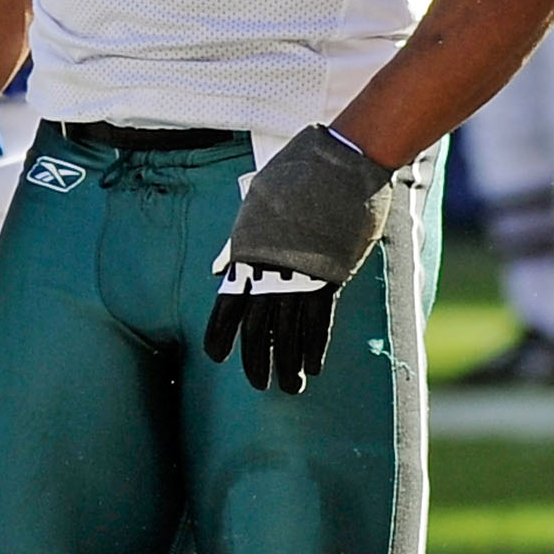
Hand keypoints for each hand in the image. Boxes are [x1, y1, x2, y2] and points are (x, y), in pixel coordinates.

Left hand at [202, 124, 393, 393]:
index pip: (225, 307)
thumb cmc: (296, 178)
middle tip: (257, 383)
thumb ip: (245, 239)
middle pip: (256, 329)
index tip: (215, 357)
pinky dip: (315, 347)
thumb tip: (230, 263)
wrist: (338, 165)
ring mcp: (300, 277)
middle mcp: (269, 272)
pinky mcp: (331, 277)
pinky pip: (319, 322)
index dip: (219, 336)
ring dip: (287, 364)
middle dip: (255, 360)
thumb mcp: (257, 207)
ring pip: (288, 334)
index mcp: (246, 256)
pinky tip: (312, 368)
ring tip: (288, 388)